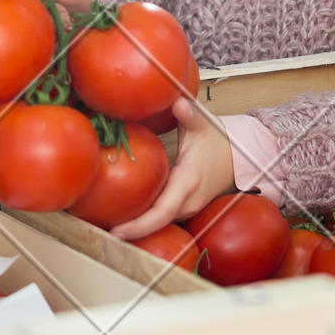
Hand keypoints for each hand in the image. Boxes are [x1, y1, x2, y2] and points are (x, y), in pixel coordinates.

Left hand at [110, 96, 235, 240]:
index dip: (140, 225)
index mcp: (189, 182)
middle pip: (157, 223)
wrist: (237, 159)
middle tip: (96, 228)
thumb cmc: (218, 142)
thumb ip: (189, 114)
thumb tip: (178, 103)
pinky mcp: (183, 208)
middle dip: (130, 230)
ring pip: (159, 224)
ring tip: (102, 224)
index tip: (117, 231)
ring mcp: (187, 208)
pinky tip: (121, 214)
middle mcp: (188, 201)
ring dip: (135, 227)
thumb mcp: (204, 125)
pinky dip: (143, 220)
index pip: (163, 211)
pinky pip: (162, 218)